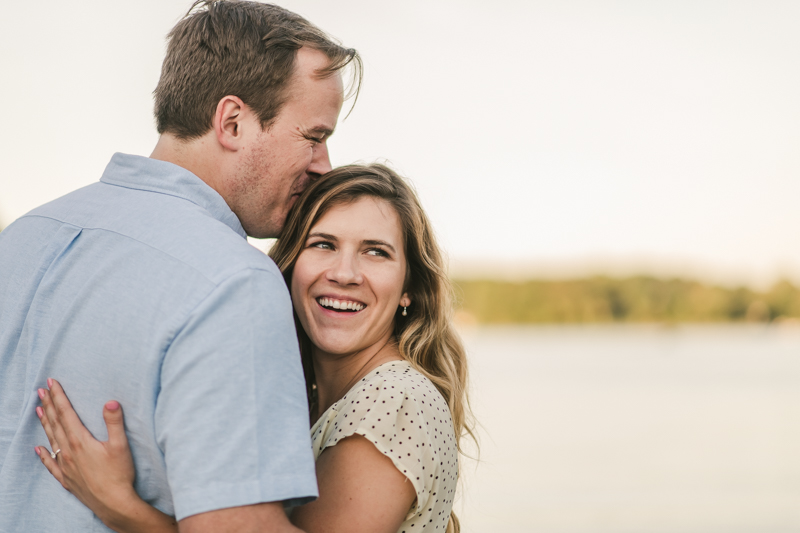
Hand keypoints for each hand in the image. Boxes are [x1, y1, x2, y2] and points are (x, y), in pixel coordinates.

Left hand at [35, 379, 140, 528]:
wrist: (113, 503)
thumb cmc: (119, 474)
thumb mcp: (121, 445)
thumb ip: (114, 422)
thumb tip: (111, 402)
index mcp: (80, 440)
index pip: (66, 413)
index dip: (59, 396)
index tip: (52, 383)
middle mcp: (68, 451)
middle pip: (56, 423)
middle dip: (48, 405)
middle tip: (41, 391)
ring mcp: (66, 466)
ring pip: (51, 440)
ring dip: (45, 424)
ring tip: (39, 410)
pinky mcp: (67, 478)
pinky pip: (51, 464)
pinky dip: (44, 455)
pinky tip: (39, 449)